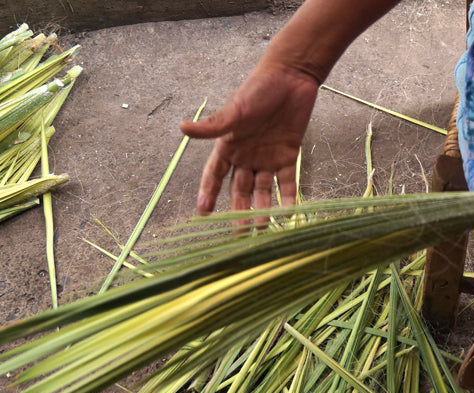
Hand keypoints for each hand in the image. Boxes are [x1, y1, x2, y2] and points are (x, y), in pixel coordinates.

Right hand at [180, 61, 319, 216]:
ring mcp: (268, 159)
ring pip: (263, 192)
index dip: (208, 193)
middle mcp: (246, 157)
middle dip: (239, 212)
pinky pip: (287, 183)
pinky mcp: (289, 157)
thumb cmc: (258, 90)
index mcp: (228, 146)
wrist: (291, 78)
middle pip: (240, 191)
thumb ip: (213, 126)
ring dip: (263, 210)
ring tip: (263, 230)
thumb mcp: (235, 110)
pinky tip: (290, 215)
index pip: (214, 175)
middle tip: (240, 235)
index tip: (203, 214)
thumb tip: (182, 128)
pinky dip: (288, 199)